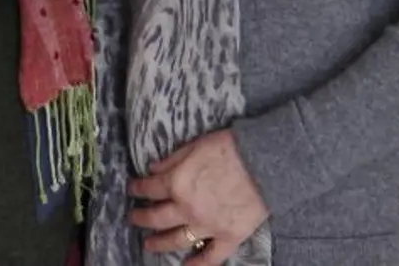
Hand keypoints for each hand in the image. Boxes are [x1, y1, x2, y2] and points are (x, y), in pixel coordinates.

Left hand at [127, 130, 268, 263]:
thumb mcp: (195, 145)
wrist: (266, 162)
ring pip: (176, 240)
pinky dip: (198, 265)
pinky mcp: (229, 236)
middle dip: (140, 218)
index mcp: (177, 183)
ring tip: (149, 245)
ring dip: (159, 244)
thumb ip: (172, 160)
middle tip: (133, 218)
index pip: (149, 188)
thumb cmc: (231, 148)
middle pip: (156, 218)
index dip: (137, 188)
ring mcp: (208, 226)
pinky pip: (211, 257)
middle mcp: (187, 208)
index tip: (132, 188)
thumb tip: (152, 169)